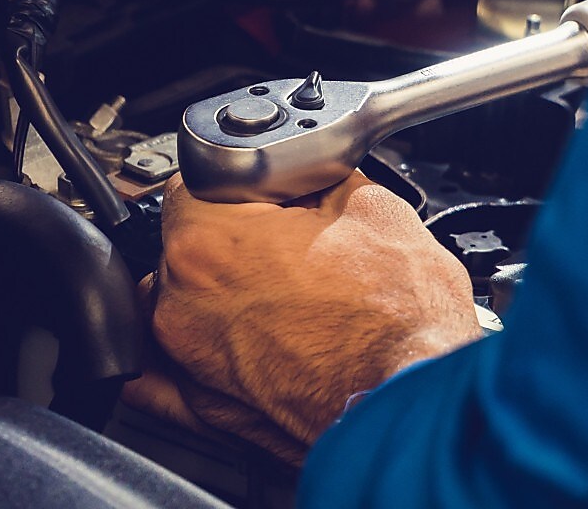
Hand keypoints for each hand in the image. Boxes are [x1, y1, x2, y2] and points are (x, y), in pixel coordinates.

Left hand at [122, 172, 480, 460]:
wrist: (419, 405)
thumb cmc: (402, 324)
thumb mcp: (371, 207)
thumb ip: (313, 178)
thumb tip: (304, 173)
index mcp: (207, 244)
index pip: (194, 180)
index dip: (240, 182)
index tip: (266, 196)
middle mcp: (181, 307)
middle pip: (186, 245)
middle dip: (232, 240)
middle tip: (289, 249)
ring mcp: (188, 365)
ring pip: (182, 305)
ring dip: (215, 295)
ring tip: (280, 300)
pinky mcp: (203, 413)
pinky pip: (168, 374)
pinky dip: (191, 356)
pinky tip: (233, 344)